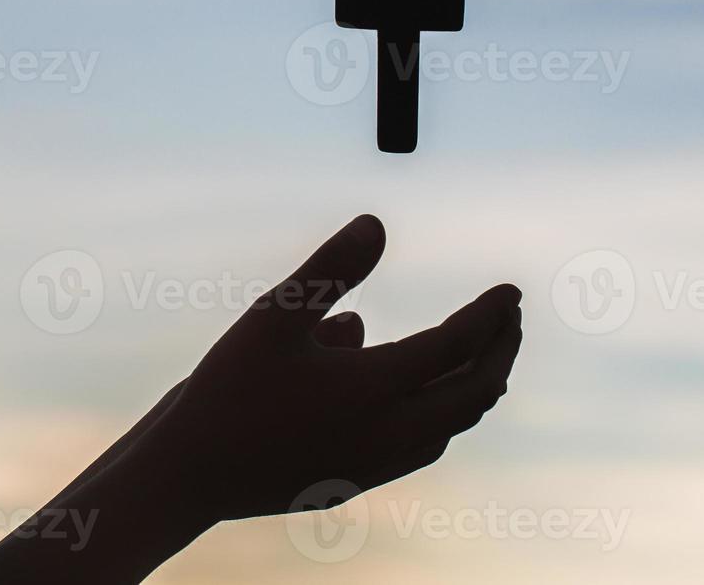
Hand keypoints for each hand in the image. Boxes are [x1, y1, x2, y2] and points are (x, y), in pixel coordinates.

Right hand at [0, 215, 523, 583]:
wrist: (193, 473)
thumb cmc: (230, 386)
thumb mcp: (275, 315)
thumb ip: (331, 267)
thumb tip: (378, 223)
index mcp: (378, 386)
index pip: (460, 345)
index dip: (491, 314)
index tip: (511, 290)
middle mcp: (391, 431)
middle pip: (474, 391)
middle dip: (501, 351)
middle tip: (509, 317)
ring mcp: (379, 463)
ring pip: (453, 425)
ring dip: (476, 385)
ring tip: (479, 354)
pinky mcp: (359, 480)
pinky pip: (424, 446)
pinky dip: (442, 414)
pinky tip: (419, 398)